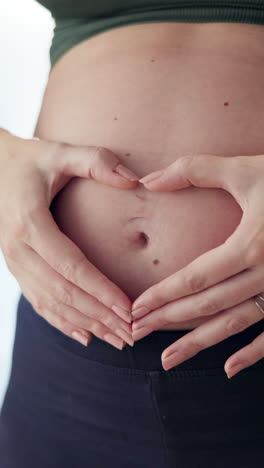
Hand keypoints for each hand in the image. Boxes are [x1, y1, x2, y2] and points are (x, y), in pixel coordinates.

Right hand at [0, 128, 136, 348]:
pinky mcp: (17, 268)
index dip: (101, 290)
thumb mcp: (59, 152)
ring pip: (51, 303)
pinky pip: (38, 301)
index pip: (71, 266)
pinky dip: (61, 321)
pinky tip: (84, 335)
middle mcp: (18, 249)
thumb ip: (96, 161)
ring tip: (116, 340)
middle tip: (130, 334)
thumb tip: (135, 181)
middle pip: (63, 292)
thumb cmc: (29, 161)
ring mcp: (15, 262)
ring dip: (85, 324)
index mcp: (30, 223)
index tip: (128, 308)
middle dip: (98, 315)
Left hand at [131, 153, 263, 376]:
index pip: (194, 278)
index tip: (136, 309)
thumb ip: (196, 170)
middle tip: (136, 334)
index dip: (162, 295)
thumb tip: (148, 180)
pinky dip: (253, 354)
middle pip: (207, 304)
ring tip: (168, 360)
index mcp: (249, 245)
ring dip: (200, 343)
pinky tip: (229, 369)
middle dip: (168, 320)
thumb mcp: (245, 170)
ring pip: (234, 324)